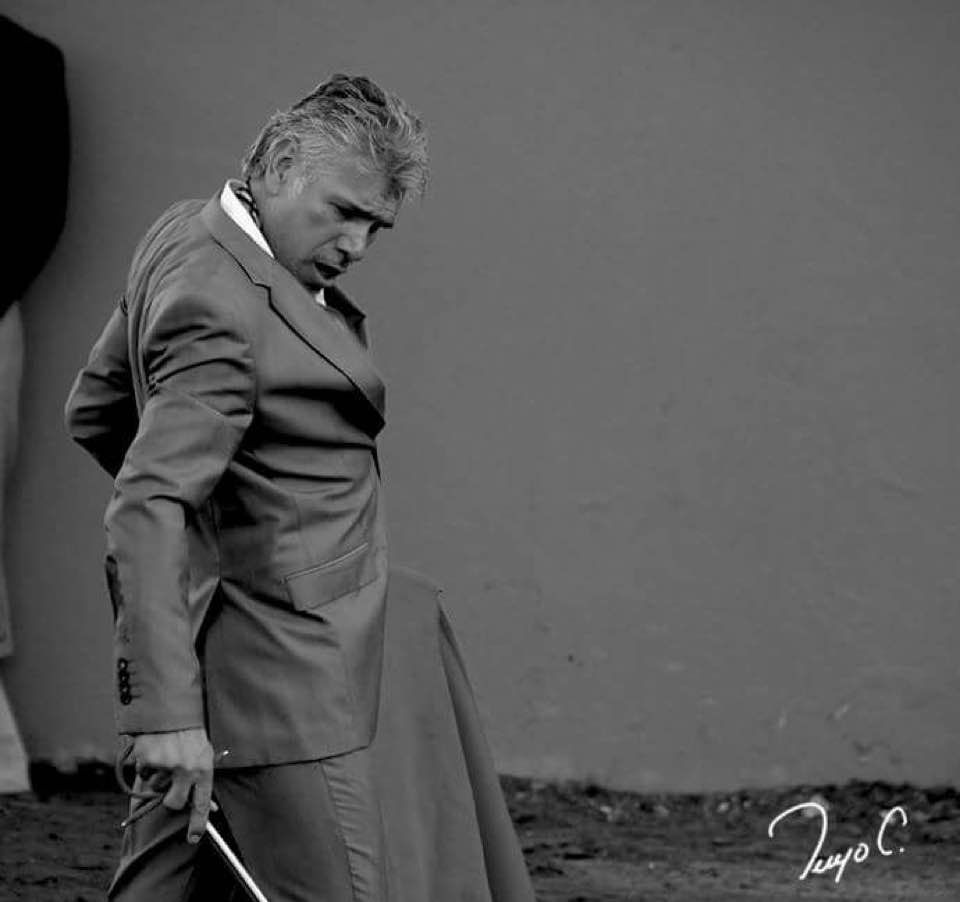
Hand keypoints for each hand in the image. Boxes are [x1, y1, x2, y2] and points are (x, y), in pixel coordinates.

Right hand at [130, 728, 212, 842]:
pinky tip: (156, 749)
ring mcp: (166, 766)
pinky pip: (144, 772)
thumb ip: (202, 780)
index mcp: (203, 768)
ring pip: (156, 787)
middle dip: (170, 800)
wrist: (172, 709)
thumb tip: (210, 809)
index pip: (202, 803)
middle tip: (170, 785)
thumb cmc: (191, 735)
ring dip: (159, 776)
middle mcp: (185, 770)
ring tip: (167, 754)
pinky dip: (147, 764)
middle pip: (173, 803)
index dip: (198, 823)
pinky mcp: (149, 759)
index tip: (193, 838)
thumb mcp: (204, 754)